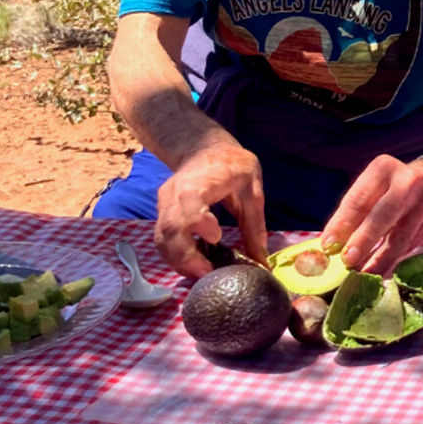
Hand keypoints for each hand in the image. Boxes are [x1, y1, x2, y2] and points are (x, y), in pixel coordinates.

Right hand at [154, 140, 267, 277]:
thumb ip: (255, 224)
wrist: (205, 148)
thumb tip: (261, 262)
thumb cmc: (232, 165)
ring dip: (178, 262)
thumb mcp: (252, 188)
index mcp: (198, 182)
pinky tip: (194, 265)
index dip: (197, 222)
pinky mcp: (162, 215)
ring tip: (202, 274)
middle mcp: (174, 194)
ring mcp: (164, 205)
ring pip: (161, 239)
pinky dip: (175, 257)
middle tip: (208, 274)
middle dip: (186, 257)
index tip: (216, 238)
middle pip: (170, 229)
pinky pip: (162, 240)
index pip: (189, 202)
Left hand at [320, 154, 422, 275]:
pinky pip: (413, 244)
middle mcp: (408, 181)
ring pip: (401, 236)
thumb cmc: (392, 188)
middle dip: (365, 239)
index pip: (359, 198)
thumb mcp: (373, 189)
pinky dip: (396, 260)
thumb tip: (332, 245)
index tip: (328, 245)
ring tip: (365, 274)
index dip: (342, 223)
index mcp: (383, 168)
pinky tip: (382, 271)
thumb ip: (353, 214)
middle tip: (348, 261)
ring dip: (381, 258)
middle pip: (384, 214)